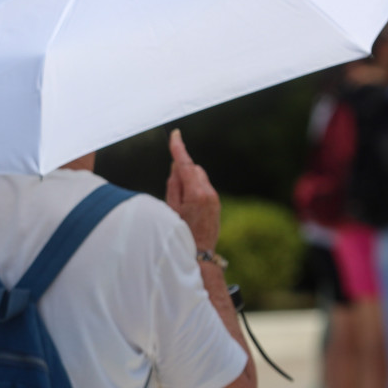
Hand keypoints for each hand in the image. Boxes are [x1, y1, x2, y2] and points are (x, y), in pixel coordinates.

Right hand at [165, 129, 219, 251]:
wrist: (200, 253)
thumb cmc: (181, 233)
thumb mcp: (170, 209)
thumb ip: (174, 185)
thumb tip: (177, 168)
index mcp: (195, 193)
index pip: (185, 164)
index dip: (179, 148)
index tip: (175, 135)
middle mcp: (208, 193)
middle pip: (193, 169)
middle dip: (182, 171)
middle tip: (173, 192)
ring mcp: (214, 198)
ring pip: (199, 178)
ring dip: (189, 181)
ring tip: (181, 204)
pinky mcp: (216, 203)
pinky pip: (204, 187)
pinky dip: (194, 189)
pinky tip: (188, 207)